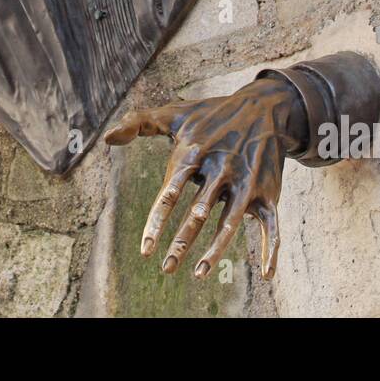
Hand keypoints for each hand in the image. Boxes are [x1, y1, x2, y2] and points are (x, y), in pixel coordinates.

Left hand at [104, 76, 302, 280]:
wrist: (264, 107)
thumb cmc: (210, 115)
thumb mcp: (175, 113)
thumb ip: (139, 122)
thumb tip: (107, 137)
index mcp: (194, 153)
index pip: (171, 191)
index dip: (157, 222)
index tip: (145, 249)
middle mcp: (220, 169)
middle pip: (199, 212)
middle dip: (182, 242)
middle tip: (166, 269)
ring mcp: (246, 182)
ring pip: (231, 222)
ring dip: (216, 250)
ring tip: (198, 274)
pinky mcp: (268, 192)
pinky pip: (272, 224)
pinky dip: (271, 249)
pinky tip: (266, 274)